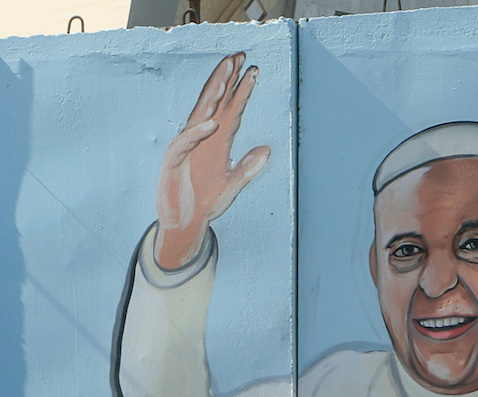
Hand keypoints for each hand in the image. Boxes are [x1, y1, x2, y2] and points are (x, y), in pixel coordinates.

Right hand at [155, 52, 270, 268]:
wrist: (186, 222)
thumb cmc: (206, 200)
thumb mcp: (234, 184)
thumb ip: (249, 167)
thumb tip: (266, 150)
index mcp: (217, 141)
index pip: (232, 109)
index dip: (242, 90)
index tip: (253, 70)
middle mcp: (202, 137)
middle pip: (215, 102)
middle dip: (227, 79)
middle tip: (239, 57)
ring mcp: (187, 146)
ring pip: (200, 114)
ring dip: (212, 94)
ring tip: (226, 75)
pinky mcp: (174, 160)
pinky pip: (187, 142)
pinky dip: (199, 133)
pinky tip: (213, 123)